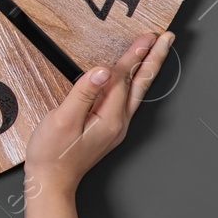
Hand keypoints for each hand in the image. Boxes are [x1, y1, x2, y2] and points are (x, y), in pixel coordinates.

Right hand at [24, 31, 174, 197]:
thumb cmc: (53, 153)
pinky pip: (126, 99)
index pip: (122, 79)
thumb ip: (84, 92)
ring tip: (155, 51)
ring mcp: (115, 126)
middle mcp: (118, 122)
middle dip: (154, 59)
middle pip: (140, 84)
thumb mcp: (62, 119)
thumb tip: (103, 70)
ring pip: (136, 92)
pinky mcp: (108, 128)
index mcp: (109, 118)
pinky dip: (133, 82)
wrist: (52, 180)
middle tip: (165, 38)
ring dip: (146, 69)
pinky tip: (131, 77)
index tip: (146, 37)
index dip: (134, 56)